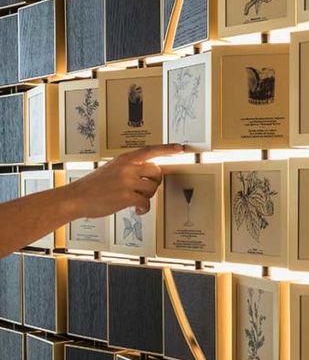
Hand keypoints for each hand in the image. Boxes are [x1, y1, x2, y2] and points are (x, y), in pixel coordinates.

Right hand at [64, 146, 183, 219]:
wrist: (77, 197)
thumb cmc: (93, 185)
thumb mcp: (111, 168)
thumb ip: (128, 167)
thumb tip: (147, 171)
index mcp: (124, 159)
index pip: (151, 150)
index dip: (168, 149)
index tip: (181, 149)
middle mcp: (127, 167)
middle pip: (157, 172)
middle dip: (154, 182)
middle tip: (144, 189)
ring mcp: (127, 182)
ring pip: (152, 188)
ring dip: (147, 196)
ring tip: (135, 200)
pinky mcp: (126, 197)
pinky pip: (146, 203)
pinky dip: (143, 209)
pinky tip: (136, 210)